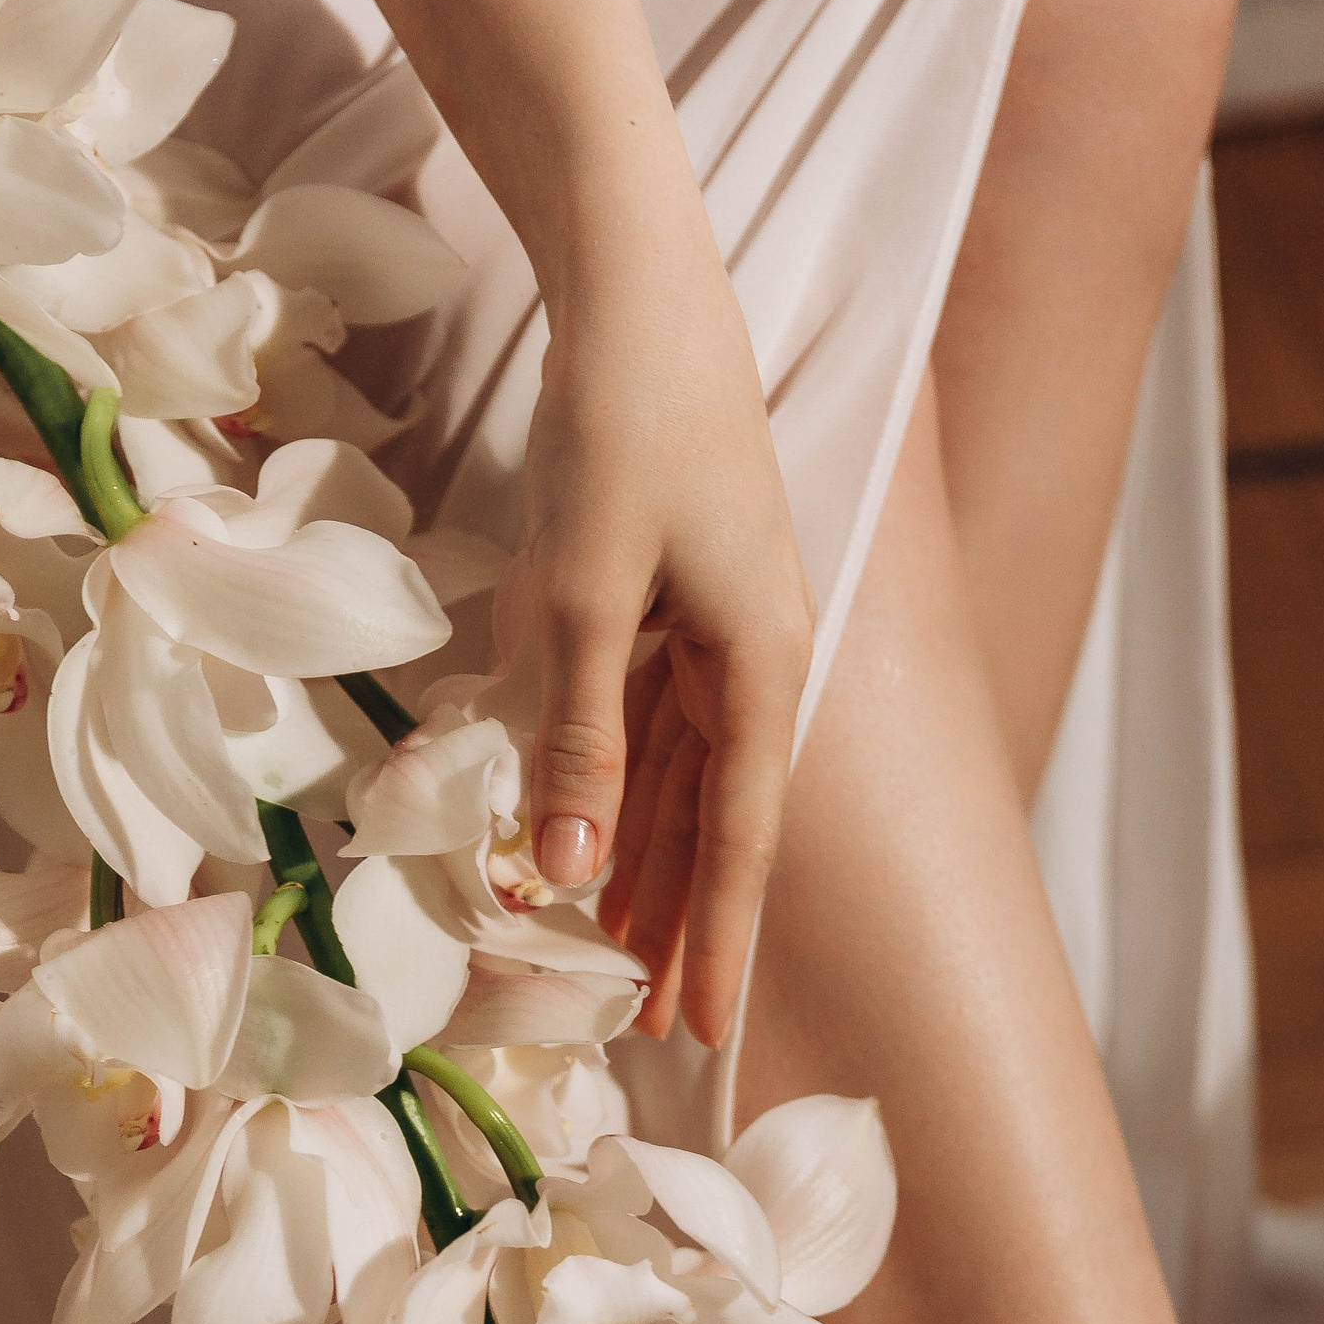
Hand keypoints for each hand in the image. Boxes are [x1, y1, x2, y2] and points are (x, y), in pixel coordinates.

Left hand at [513, 223, 813, 1047]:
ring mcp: (713, 626)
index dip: (724, 942)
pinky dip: (619, 781)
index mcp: (761, 665)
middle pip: (719, 822)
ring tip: (617, 954)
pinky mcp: (670, 594)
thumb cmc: (622, 432)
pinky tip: (589, 833)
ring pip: (680, 777)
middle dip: (687, 922)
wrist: (636, 291)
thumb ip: (577, 738)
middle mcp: (751, 658)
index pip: (744, 841)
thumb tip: (562, 872)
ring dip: (650, 863)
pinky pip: (647, 718)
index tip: (709, 1032)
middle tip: (654, 1024)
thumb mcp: (584, 597)